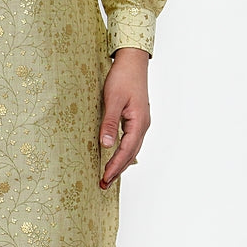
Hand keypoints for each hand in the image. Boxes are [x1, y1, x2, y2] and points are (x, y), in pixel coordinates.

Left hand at [99, 47, 150, 187]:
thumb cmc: (123, 77)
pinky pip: (130, 141)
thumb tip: (106, 145)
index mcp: (139, 122)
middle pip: (131, 154)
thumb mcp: (113, 100)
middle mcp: (143, 125)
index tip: (104, 178)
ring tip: (108, 176)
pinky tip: (115, 157)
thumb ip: (110, 123)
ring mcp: (141, 122)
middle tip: (103, 185)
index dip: (115, 166)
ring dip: (120, 163)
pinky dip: (123, 153)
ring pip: (132, 149)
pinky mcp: (136, 119)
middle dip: (117, 170)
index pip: (126, 151)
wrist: (133, 61)